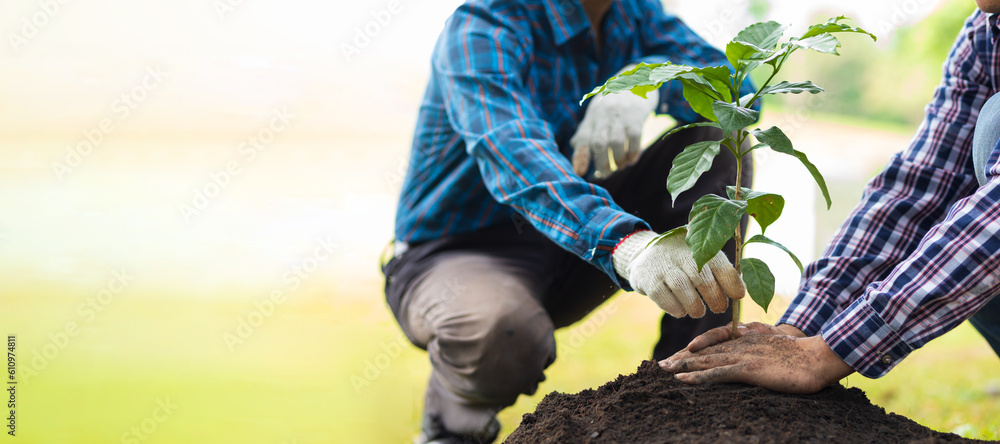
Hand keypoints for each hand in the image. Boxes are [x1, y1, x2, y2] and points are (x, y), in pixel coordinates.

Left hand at [571, 67, 657, 177]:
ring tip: (620, 166)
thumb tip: (574, 146)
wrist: (636, 78)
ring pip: (616, 142)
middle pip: (598, 143)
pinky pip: (634, 137)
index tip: (579, 172)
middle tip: (606, 174)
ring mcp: (620, 115)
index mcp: (592, 116)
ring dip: (618, 159)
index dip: (580, 156)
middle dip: (601, 163)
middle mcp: (603, 115)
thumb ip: (586, 128)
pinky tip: (632, 159)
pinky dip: (633, 151)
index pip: (583, 138)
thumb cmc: (614, 100)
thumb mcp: (597, 110)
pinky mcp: (636, 115)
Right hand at [612, 231, 744, 317]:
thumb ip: (721, 269)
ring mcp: (662, 265)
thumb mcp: (701, 256)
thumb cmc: (683, 260)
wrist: (645, 254)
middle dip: (715, 298)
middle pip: (702, 277)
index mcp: (698, 245)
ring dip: (695, 306)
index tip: (738, 296)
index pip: (719, 264)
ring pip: (682, 287)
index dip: (732, 283)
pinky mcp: (648, 279)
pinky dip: (676, 308)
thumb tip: (741, 290)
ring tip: (699, 312)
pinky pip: (663, 297)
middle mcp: (679, 252)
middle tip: (719, 308)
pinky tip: (681, 310)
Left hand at [659, 324, 852, 393]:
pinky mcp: (748, 368)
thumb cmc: (801, 357)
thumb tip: (746, 341)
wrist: (818, 357)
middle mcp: (739, 346)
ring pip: (704, 360)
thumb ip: (759, 345)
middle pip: (703, 352)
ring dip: (682, 366)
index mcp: (745, 341)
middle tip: (659, 365)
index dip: (692, 353)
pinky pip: (717, 373)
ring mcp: (742, 356)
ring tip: (662, 369)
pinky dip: (698, 376)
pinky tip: (682, 379)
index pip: (712, 346)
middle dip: (680, 358)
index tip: (676, 358)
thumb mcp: (775, 349)